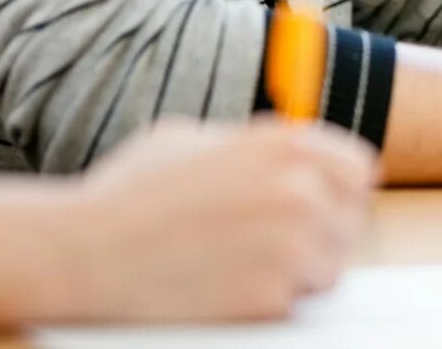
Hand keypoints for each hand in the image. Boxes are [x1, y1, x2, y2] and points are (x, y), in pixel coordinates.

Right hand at [70, 118, 377, 321]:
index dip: (338, 189)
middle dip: (319, 233)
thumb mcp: (193, 138)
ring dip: (298, 271)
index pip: (359, 170)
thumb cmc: (130, 191)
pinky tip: (224, 285)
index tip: (319, 202)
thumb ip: (253, 142)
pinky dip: (267, 301)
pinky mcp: (271, 299)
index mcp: (287, 144)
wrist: (82, 250)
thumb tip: (288, 145)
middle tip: (273, 242)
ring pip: (328, 268)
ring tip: (242, 263)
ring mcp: (290, 247)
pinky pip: (293, 303)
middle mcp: (300, 190)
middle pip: (350, 222)